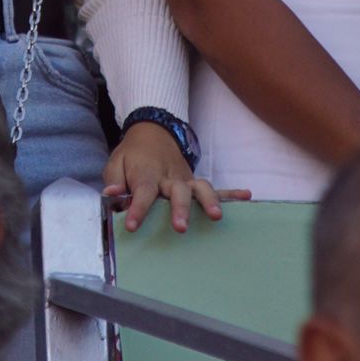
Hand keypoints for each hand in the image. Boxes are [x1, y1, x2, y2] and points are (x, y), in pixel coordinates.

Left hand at [101, 122, 249, 232]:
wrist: (152, 132)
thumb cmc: (132, 155)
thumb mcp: (115, 164)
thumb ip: (114, 181)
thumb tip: (112, 195)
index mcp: (146, 174)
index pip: (142, 192)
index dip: (137, 208)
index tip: (131, 225)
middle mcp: (169, 177)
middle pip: (177, 192)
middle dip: (180, 209)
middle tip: (181, 227)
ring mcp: (185, 179)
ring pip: (200, 188)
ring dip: (209, 201)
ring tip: (217, 216)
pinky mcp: (195, 183)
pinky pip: (216, 188)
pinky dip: (231, 192)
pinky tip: (247, 196)